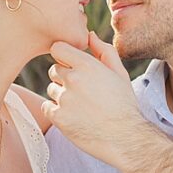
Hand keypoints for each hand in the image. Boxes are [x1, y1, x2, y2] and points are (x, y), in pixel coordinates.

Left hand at [47, 31, 142, 164]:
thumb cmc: (124, 103)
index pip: (57, 48)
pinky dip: (56, 111)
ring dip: (61, 95)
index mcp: (87, 64)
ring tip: (82, 106)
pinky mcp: (58, 117)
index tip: (72, 65)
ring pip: (51, 89)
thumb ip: (103, 51)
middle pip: (54, 70)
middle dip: (64, 77)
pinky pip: (47, 107)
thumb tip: (89, 35)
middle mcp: (73, 79)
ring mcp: (64, 99)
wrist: (125, 137)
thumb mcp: (119, 73)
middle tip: (82, 91)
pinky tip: (74, 116)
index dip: (64, 56)